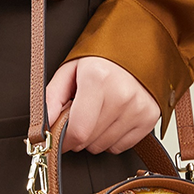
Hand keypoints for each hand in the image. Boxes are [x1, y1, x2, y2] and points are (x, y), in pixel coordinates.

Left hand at [46, 56, 160, 153]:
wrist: (136, 47)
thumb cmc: (101, 59)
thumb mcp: (70, 70)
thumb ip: (52, 98)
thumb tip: (44, 127)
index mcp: (98, 78)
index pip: (78, 131)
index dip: (64, 141)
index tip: (59, 139)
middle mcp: (121, 94)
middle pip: (90, 141)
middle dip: (78, 135)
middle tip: (80, 115)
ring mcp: (138, 108)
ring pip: (104, 146)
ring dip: (94, 137)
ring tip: (98, 113)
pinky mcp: (150, 118)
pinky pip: (121, 147)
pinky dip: (112, 138)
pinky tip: (112, 119)